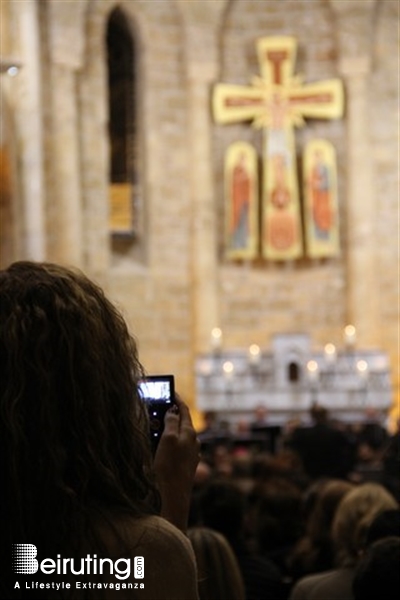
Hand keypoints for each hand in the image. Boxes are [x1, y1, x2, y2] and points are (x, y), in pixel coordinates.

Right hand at [153, 395, 199, 530]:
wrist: (173, 495)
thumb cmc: (170, 466)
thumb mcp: (168, 439)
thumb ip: (171, 423)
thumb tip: (173, 411)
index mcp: (190, 433)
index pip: (184, 411)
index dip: (177, 400)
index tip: (170, 392)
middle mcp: (193, 442)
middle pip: (182, 423)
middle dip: (171, 415)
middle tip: (159, 408)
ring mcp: (190, 454)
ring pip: (179, 435)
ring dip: (169, 429)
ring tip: (156, 426)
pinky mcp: (184, 464)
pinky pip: (176, 447)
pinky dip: (168, 442)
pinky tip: (160, 446)